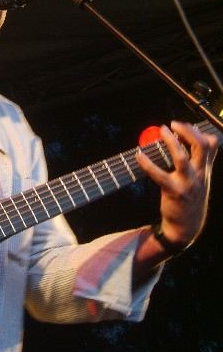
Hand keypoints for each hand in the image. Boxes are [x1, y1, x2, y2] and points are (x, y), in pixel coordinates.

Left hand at [136, 121, 217, 249]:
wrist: (186, 228)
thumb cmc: (190, 201)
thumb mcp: (200, 181)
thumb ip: (199, 163)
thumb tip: (190, 142)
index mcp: (206, 171)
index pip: (212, 145)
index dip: (199, 131)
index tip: (184, 125)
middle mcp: (200, 175)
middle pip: (201, 146)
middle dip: (188, 131)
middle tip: (173, 123)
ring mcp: (188, 184)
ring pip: (182, 158)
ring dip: (171, 141)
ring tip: (162, 130)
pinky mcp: (174, 192)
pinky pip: (159, 175)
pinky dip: (148, 163)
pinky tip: (139, 155)